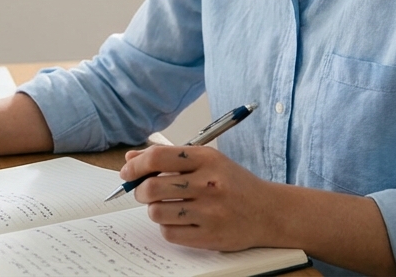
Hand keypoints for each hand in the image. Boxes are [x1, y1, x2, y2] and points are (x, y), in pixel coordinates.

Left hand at [119, 144, 275, 251]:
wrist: (268, 211)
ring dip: (154, 210)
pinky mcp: (210, 236)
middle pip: (151, 188)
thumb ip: (169, 158)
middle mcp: (208, 183)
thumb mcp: (207, 161)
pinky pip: (169, 233)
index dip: (135, 166)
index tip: (127, 172)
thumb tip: (131, 159)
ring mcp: (210, 212)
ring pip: (156, 212)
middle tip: (144, 192)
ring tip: (166, 206)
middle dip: (139, 191)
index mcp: (206, 159)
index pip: (157, 158)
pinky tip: (179, 220)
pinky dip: (167, 227)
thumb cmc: (233, 183)